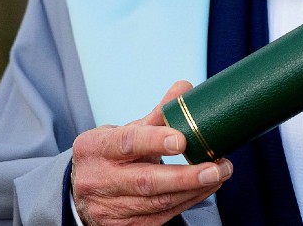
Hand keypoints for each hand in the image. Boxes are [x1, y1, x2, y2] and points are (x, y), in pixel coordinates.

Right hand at [71, 80, 232, 224]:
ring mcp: (110, 208)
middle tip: (217, 166)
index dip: (155, 141)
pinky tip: (206, 188)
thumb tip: (184, 89)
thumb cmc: (109, 155)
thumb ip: (157, 114)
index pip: (127, 143)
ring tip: (220, 173)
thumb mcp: (124, 131)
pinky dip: (188, 201)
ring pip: (158, 202)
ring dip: (194, 189)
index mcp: (96, 148)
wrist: (81, 190)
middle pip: (146, 181)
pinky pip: (162, 216)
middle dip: (186, 176)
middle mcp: (99, 180)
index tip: (183, 140)